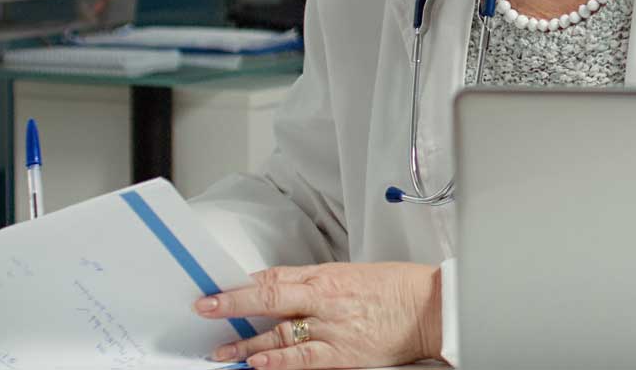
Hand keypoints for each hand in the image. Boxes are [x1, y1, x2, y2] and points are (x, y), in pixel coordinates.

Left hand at [195, 262, 442, 368]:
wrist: (431, 307)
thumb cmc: (397, 288)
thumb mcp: (352, 273)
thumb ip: (316, 282)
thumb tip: (282, 287)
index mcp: (327, 275)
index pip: (275, 276)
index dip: (242, 284)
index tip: (218, 289)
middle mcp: (324, 298)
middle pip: (269, 297)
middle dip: (232, 304)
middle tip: (204, 308)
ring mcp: (332, 326)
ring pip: (279, 331)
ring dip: (245, 341)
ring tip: (220, 350)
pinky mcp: (343, 353)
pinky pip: (303, 357)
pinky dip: (277, 360)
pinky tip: (257, 362)